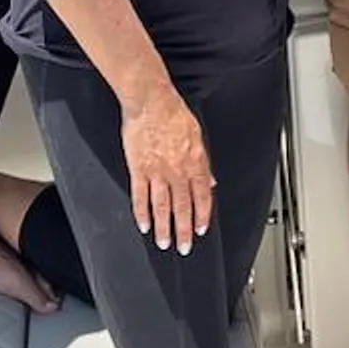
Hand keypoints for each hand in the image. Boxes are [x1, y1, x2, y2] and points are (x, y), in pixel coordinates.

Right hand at [120, 86, 214, 254]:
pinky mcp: (138, 168)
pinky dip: (141, 213)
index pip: (202, 195)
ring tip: (165, 243)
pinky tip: (144, 225)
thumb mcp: (197, 135)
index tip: (200, 229)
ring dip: (164, 228)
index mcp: (194, 161)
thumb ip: (203, 162)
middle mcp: (177, 170)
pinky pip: (140, 196)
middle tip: (184, 247)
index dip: (202, 215)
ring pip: (162, 206)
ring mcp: (156, 171)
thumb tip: (210, 181)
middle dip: (184, 230)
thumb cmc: (173, 112)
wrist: (150, 100)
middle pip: (182, 206)